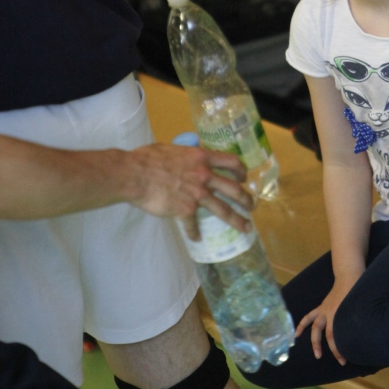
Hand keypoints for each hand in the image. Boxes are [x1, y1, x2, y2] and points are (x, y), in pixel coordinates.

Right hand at [127, 144, 252, 239]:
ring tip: (245, 227)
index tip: (244, 177)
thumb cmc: (148, 158)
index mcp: (202, 158)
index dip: (241, 170)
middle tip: (252, 206)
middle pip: (233, 189)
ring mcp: (197, 194)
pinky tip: (196, 238)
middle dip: (246, 199)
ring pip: (223, 209)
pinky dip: (195, 232)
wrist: (135, 175)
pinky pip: (193, 225)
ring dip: (237, 219)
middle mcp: (204, 176)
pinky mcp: (185, 210)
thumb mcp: (173, 150)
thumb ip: (186, 156)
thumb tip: (187, 156)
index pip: (231, 162)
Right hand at [295, 275, 358, 364]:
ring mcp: (324, 310)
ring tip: (316, 354)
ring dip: (315, 341)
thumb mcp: (360, 304)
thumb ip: (360, 317)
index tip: (345, 359)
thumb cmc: (356, 289)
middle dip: (334, 349)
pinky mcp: (321, 307)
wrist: (348, 275)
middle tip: (340, 361)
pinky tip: (296, 333)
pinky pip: (310, 316)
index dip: (338, 349)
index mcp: (338, 313)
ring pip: (315, 327)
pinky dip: (302, 324)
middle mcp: (329, 313)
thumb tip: (365, 333)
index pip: (335, 336)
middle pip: (328, 334)